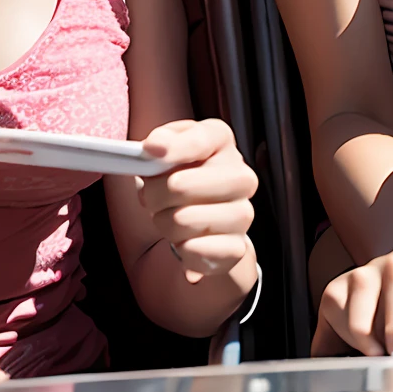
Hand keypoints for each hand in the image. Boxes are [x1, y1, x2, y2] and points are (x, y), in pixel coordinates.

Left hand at [136, 118, 256, 279]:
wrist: (204, 218)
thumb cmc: (182, 177)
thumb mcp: (169, 149)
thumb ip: (161, 141)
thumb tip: (153, 146)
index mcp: (223, 143)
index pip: (200, 141)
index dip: (172, 147)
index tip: (149, 150)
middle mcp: (241, 176)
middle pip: (180, 185)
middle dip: (154, 194)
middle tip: (152, 196)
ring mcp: (242, 214)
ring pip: (182, 221)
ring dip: (164, 223)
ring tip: (169, 217)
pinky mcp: (237, 248)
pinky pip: (195, 250)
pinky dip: (181, 249)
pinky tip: (184, 240)